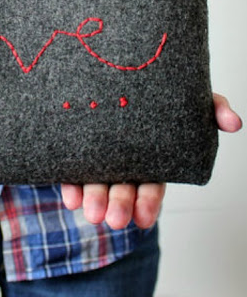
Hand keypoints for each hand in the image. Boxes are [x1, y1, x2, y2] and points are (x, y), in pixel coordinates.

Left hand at [61, 92, 241, 229]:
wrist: (110, 80)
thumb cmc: (154, 96)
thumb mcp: (189, 99)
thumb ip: (212, 108)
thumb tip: (234, 123)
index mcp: (152, 159)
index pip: (151, 187)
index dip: (147, 204)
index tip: (142, 219)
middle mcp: (125, 163)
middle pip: (122, 189)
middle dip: (118, 205)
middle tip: (113, 219)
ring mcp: (100, 159)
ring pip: (97, 184)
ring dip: (94, 199)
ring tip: (90, 212)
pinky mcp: (78, 152)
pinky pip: (73, 171)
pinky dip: (71, 185)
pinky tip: (69, 197)